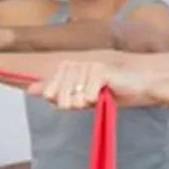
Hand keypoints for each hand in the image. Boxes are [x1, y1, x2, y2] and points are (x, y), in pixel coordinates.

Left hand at [29, 60, 150, 109]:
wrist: (139, 87)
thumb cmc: (111, 92)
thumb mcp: (80, 96)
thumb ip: (55, 91)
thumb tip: (30, 90)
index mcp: (68, 67)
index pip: (50, 91)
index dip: (61, 101)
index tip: (77, 101)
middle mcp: (76, 64)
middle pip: (59, 96)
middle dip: (73, 105)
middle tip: (90, 101)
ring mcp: (88, 66)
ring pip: (73, 96)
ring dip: (85, 103)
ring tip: (98, 97)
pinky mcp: (100, 70)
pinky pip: (88, 94)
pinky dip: (95, 100)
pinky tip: (104, 94)